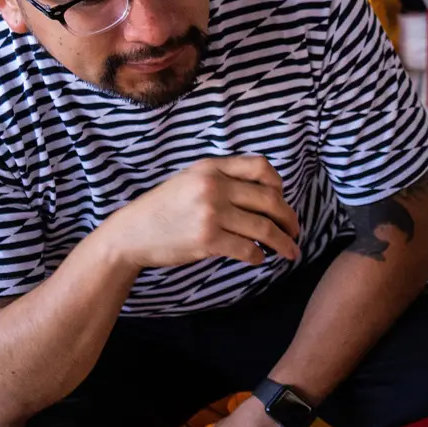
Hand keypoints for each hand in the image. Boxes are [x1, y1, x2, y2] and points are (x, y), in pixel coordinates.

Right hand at [99, 155, 299, 269]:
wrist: (131, 234)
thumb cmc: (164, 209)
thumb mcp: (190, 180)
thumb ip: (222, 180)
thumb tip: (266, 195)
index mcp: (211, 168)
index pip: (261, 167)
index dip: (279, 185)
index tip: (282, 201)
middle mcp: (213, 186)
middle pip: (270, 200)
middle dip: (289, 219)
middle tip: (296, 233)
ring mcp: (211, 213)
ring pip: (264, 228)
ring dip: (283, 243)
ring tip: (290, 252)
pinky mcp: (208, 239)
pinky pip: (247, 249)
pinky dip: (259, 256)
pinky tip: (259, 259)